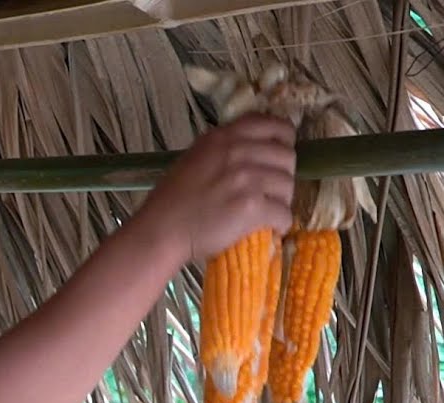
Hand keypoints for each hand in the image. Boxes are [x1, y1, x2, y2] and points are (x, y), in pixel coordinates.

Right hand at [133, 112, 296, 263]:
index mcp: (223, 137)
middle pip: (287, 156)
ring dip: (280, 201)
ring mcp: (247, 178)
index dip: (282, 140)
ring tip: (265, 212)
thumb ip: (223, 149)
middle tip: (268, 192)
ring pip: (288, 186)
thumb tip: (255, 150)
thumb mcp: (195, 158)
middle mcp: (238, 152)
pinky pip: (284, 214)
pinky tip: (268, 228)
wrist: (160, 231)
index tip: (276, 155)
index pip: (273, 125)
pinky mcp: (252, 206)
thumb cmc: (171, 200)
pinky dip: (279, 224)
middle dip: (281, 175)